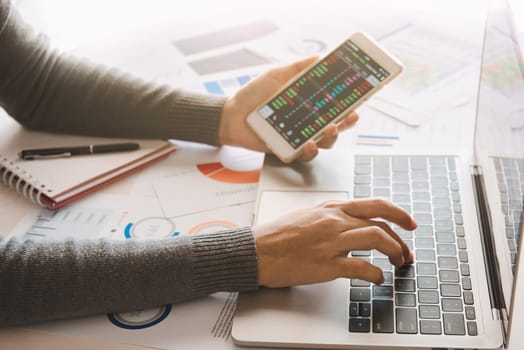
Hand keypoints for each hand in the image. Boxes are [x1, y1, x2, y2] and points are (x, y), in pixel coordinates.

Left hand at [218, 57, 358, 160]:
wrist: (231, 114)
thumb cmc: (253, 96)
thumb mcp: (277, 75)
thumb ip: (298, 68)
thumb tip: (320, 57)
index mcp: (309, 106)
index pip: (335, 107)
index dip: (349, 105)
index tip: (361, 99)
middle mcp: (307, 124)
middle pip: (336, 127)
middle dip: (347, 123)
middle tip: (350, 116)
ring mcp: (298, 138)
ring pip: (324, 143)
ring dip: (331, 137)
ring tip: (330, 128)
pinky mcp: (286, 151)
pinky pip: (302, 155)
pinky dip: (309, 151)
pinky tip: (309, 144)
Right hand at [254, 198, 416, 286]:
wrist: (256, 250)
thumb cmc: (276, 235)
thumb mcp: (307, 215)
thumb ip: (330, 217)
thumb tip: (349, 222)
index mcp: (330, 208)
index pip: (374, 205)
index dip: (398, 212)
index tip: (408, 222)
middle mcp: (334, 221)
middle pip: (380, 222)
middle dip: (401, 236)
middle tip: (408, 250)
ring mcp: (331, 241)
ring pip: (376, 238)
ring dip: (394, 251)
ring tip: (398, 263)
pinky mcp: (326, 264)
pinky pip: (361, 266)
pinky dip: (376, 273)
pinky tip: (378, 278)